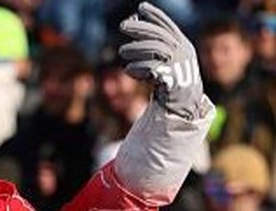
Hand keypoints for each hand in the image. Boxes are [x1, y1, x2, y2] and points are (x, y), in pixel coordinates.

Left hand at [119, 3, 204, 118]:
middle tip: (123, 25)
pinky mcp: (173, 79)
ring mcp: (179, 65)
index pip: (167, 26)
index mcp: (182, 45)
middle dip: (141, 28)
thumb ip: (151, 48)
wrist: (182, 105)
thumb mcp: (161, 61)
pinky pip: (153, 68)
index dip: (155, 15)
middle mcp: (183, 52)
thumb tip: (133, 25)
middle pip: (160, 35)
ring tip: (122, 51)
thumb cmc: (168, 82)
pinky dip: (138, 68)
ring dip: (136, 48)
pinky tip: (128, 70)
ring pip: (156, 49)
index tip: (141, 6)